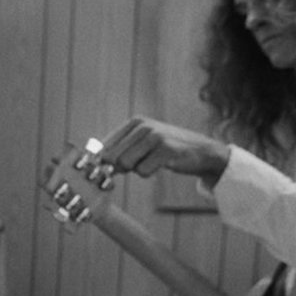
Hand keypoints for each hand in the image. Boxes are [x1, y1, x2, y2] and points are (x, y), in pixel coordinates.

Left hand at [99, 116, 229, 187]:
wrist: (201, 151)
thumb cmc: (165, 150)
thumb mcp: (141, 144)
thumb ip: (118, 150)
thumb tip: (93, 164)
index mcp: (134, 122)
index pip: (103, 146)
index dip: (105, 161)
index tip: (112, 167)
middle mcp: (143, 126)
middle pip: (111, 158)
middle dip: (121, 167)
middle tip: (139, 163)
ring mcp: (155, 136)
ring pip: (125, 165)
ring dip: (136, 169)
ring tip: (152, 161)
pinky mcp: (167, 149)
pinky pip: (142, 172)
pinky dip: (149, 173)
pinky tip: (162, 164)